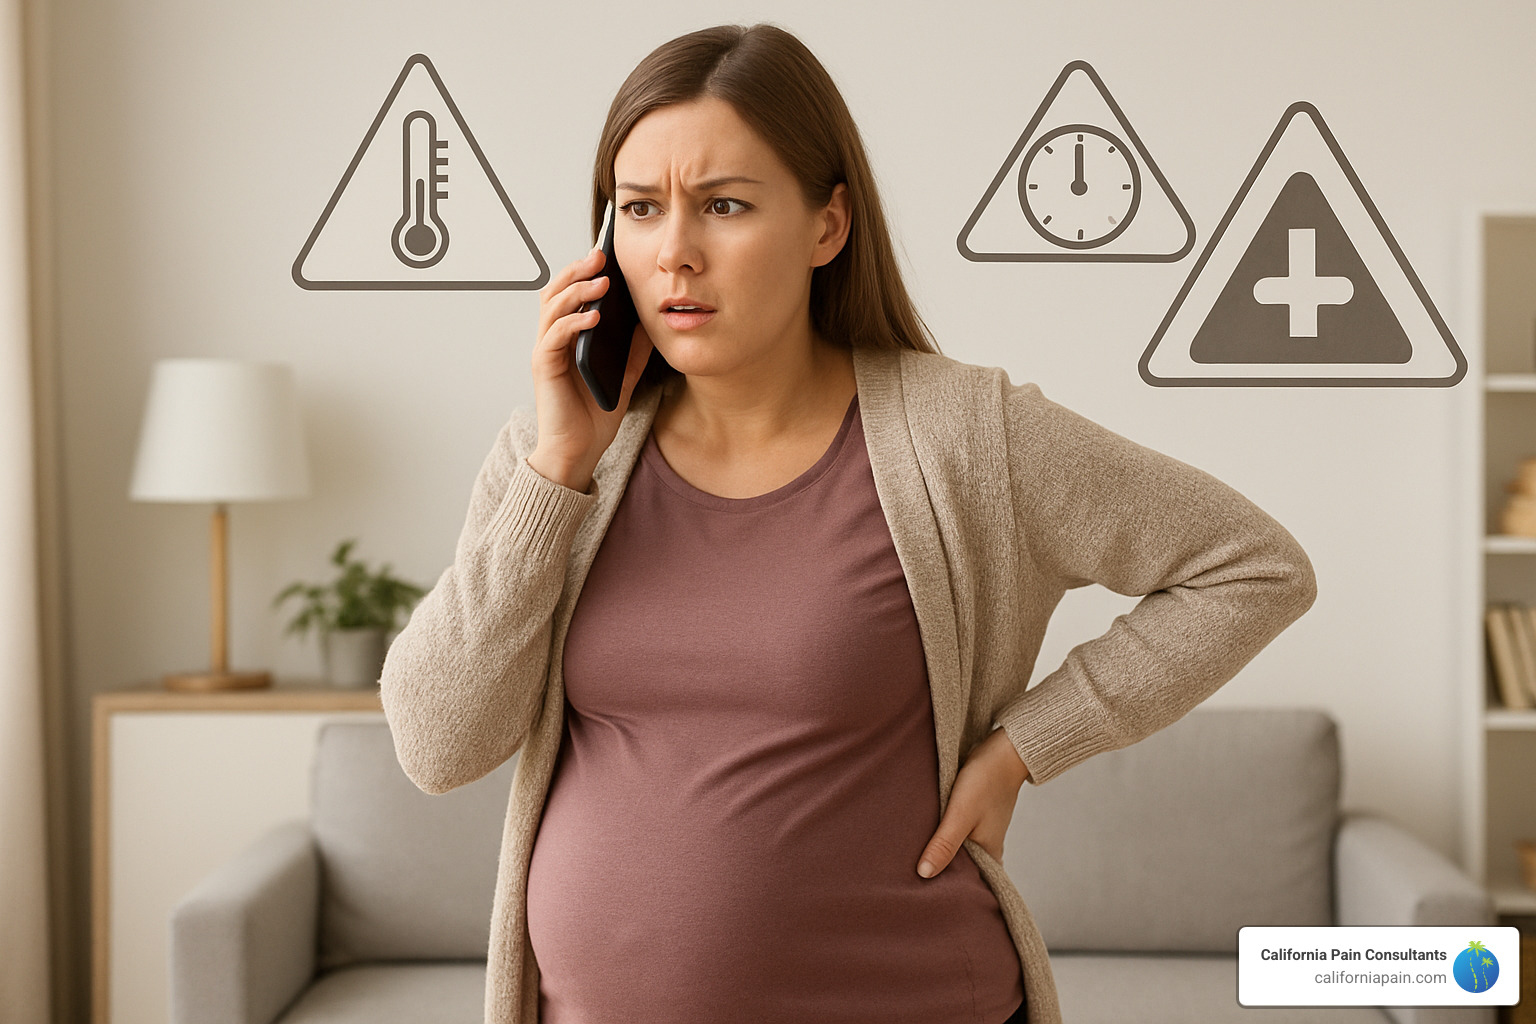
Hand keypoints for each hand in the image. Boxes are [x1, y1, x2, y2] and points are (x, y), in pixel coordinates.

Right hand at [526, 247, 654, 490]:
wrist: (578, 452)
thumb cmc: (594, 417)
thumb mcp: (623, 377)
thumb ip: (633, 350)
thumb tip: (652, 322)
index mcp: (568, 338)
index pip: (570, 294)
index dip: (585, 272)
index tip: (608, 256)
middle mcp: (552, 340)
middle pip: (556, 291)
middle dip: (577, 270)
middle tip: (601, 256)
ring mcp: (545, 352)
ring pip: (552, 307)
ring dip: (576, 290)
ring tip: (602, 282)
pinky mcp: (543, 367)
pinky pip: (555, 336)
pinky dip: (573, 322)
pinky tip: (593, 316)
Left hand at [916, 727, 1028, 877]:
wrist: (1003, 750)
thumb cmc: (986, 781)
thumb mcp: (961, 815)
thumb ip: (944, 845)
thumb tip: (924, 874)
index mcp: (990, 854)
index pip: (968, 884)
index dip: (946, 888)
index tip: (921, 894)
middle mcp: (987, 847)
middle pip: (959, 867)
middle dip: (938, 871)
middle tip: (907, 879)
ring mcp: (981, 831)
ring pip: (955, 849)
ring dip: (938, 850)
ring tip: (909, 860)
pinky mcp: (973, 817)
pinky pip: (954, 833)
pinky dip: (941, 834)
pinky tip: (924, 835)